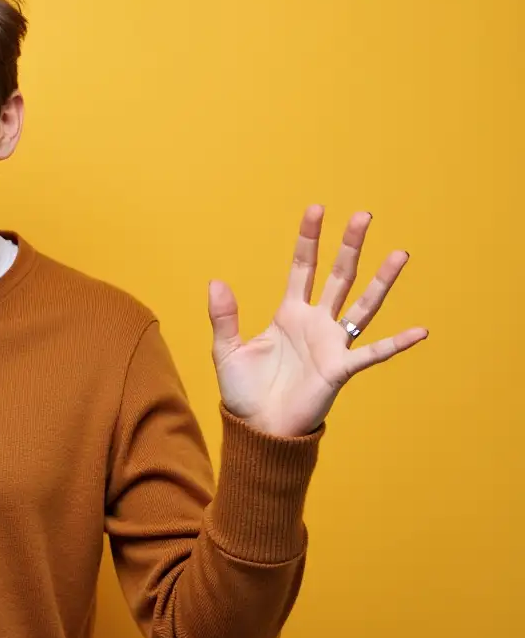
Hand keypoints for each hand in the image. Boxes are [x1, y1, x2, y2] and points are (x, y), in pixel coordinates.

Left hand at [207, 206, 427, 437]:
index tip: (317, 209)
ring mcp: (331, 344)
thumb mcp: (227, 350)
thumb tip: (216, 281)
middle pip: (337, 276)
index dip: (310, 240)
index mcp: (289, 314)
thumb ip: (223, 317)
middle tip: (364, 215)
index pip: (302, 268)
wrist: (257, 429)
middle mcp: (315, 323)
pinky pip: (373, 353)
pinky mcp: (340, 369)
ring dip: (381, 281)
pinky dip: (397, 343)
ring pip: (361, 306)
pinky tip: (421, 331)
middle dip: (350, 246)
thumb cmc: (244, 392)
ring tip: (399, 254)